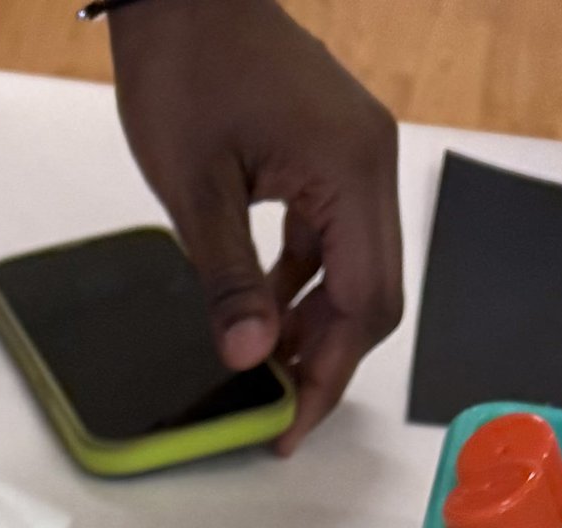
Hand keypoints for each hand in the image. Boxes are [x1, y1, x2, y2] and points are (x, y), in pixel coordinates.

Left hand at [108, 0, 401, 452]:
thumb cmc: (186, 66)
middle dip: (330, 359)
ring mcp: (357, 156)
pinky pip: (335, 237)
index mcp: (350, 170)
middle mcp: (371, 164)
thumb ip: (228, 280)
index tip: (288, 426)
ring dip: (316, 324)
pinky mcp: (334, 153)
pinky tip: (263, 310)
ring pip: (358, 270)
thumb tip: (250, 359)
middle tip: (276, 408)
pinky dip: (305, 282)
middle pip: (375, 295)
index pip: (365, 303)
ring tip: (265, 368)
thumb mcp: (194, 190)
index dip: (330, 375)